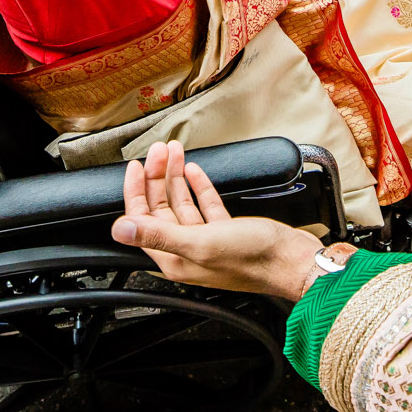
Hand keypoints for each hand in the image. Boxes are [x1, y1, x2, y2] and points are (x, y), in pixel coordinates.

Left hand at [111, 141, 320, 299]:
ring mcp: (207, 240)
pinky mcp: (227, 231)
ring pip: (183, 203)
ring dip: (177, 177)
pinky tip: (195, 171)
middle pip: (162, 208)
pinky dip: (199, 186)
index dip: (136, 192)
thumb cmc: (252, 259)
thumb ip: (157, 235)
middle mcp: (187, 251)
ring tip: (175, 152)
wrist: (292, 260)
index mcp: (175, 259)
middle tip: (159, 151)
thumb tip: (119, 230)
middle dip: (158, 177)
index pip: (143, 221)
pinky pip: (205, 206)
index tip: (135, 167)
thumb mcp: (200, 242)